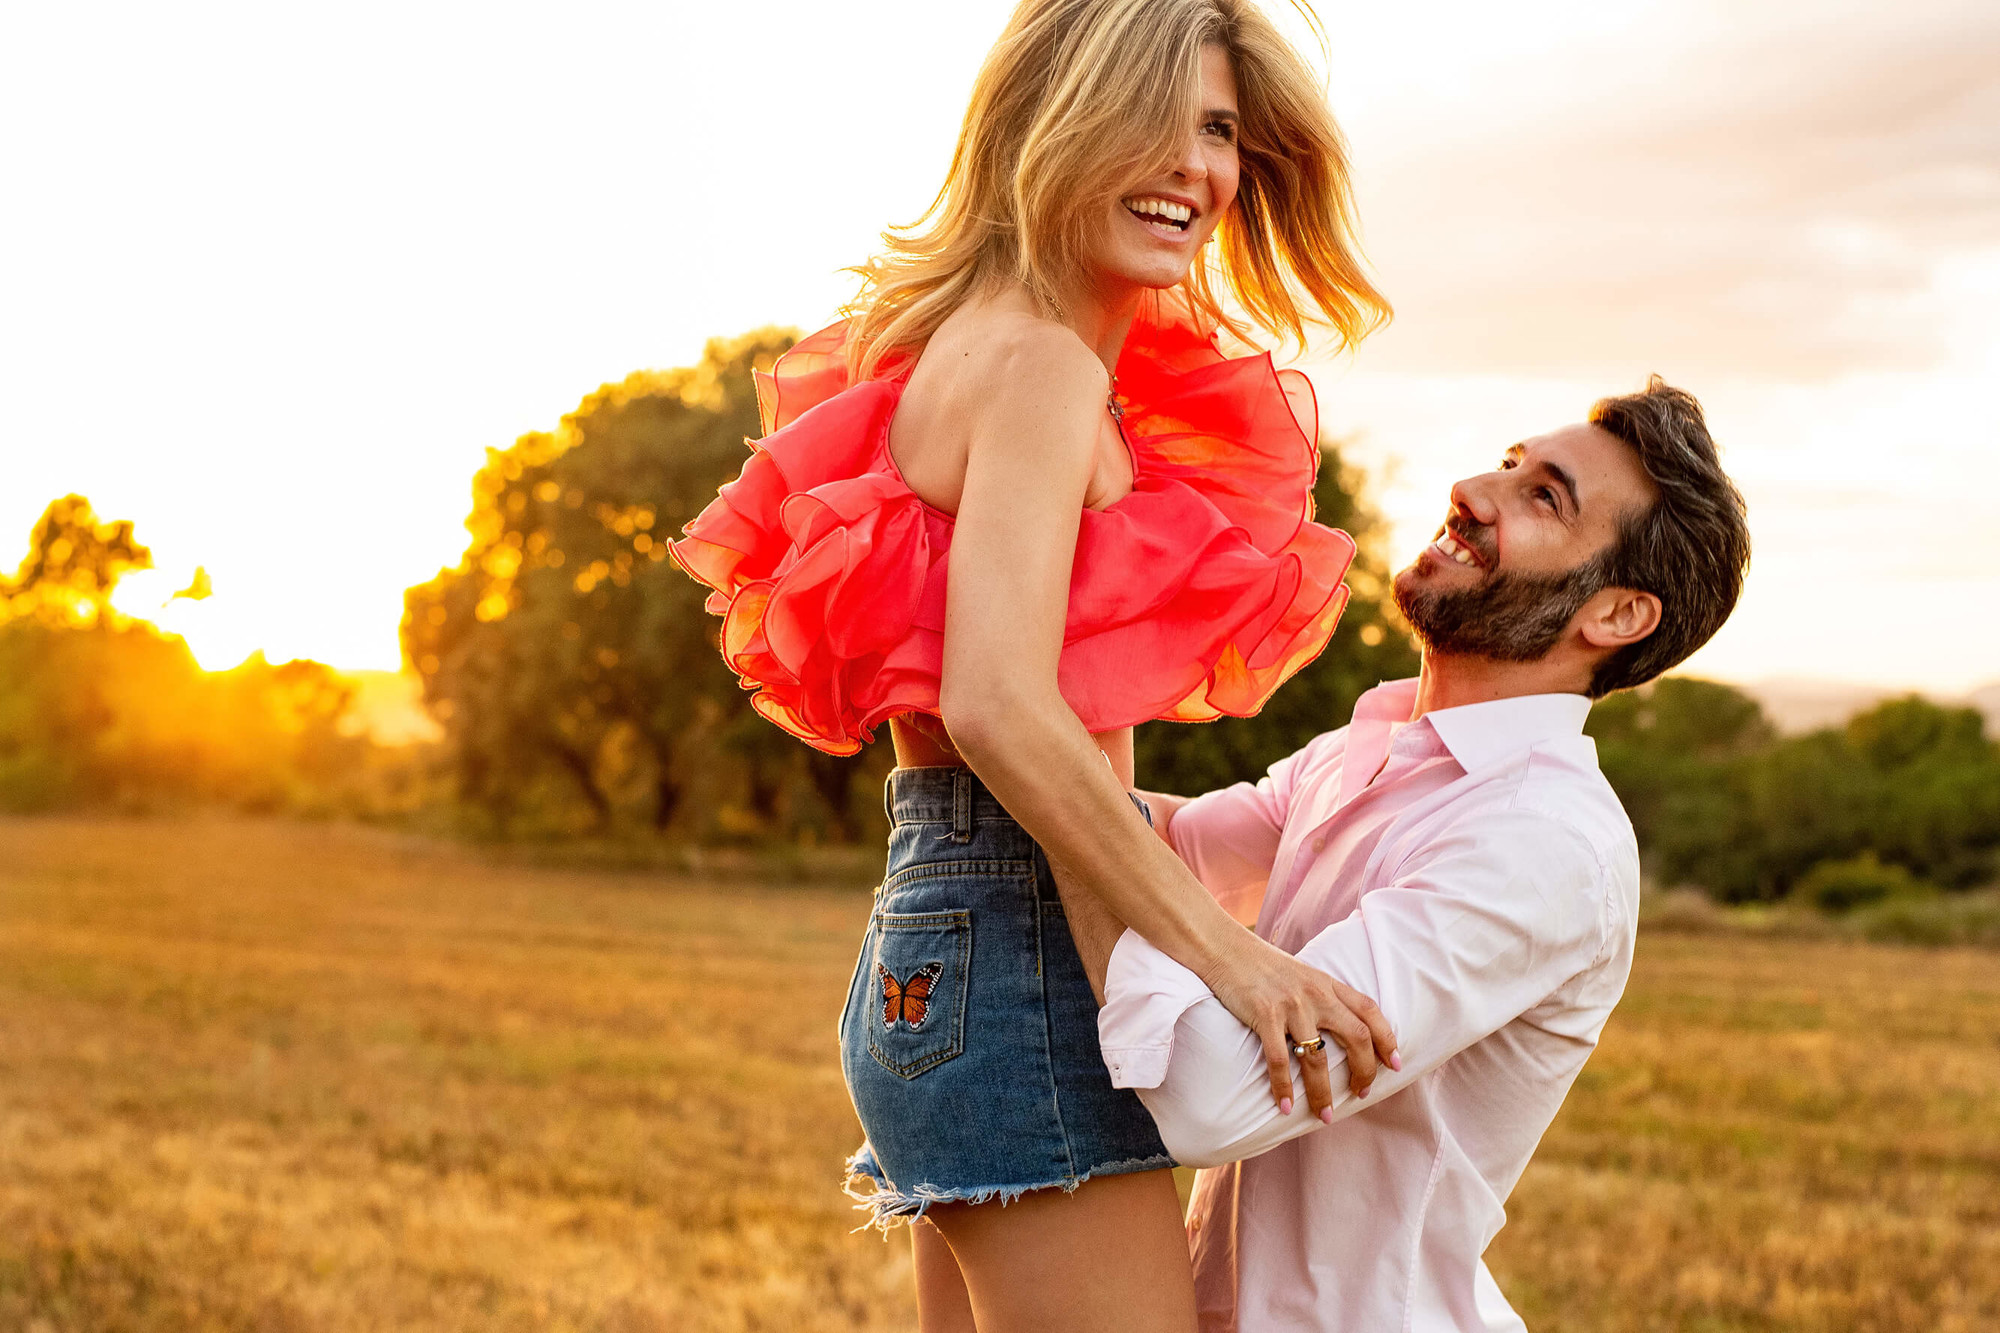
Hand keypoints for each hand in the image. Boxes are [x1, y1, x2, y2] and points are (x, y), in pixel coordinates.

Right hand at [1201, 931, 1397, 1117]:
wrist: (1224, 948)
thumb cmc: (1261, 965)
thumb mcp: (1302, 974)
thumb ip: (1322, 995)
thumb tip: (1338, 1026)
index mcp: (1327, 983)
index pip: (1370, 1011)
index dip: (1387, 1039)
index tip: (1394, 1065)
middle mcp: (1316, 994)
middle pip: (1357, 1038)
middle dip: (1364, 1071)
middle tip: (1362, 1093)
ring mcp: (1292, 1006)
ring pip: (1318, 1059)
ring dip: (1323, 1093)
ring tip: (1325, 1116)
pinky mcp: (1265, 1016)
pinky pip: (1280, 1061)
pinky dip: (1284, 1087)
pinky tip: (1285, 1106)